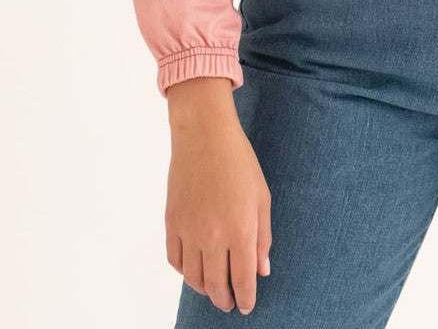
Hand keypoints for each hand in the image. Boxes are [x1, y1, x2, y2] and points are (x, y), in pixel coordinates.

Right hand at [165, 112, 271, 313]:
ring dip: (204, 289)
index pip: (242, 280)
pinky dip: (184, 271)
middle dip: (224, 299)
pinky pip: (175, 260)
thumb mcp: (262, 197)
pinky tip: (194, 268)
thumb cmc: (239, 162)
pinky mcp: (171, 222)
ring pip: (193, 278)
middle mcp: (212, 236)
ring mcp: (188, 230)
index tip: (246, 306)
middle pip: (215, 285)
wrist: (203, 135)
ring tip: (213, 288)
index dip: (245, 298)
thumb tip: (262, 271)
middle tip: (229, 302)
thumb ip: (263, 237)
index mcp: (240, 229)